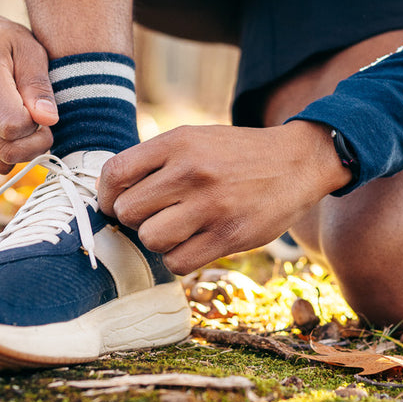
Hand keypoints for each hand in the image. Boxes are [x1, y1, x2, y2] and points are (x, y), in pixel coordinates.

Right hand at [0, 0, 58, 181]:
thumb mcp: (27, 48)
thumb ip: (38, 85)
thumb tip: (49, 120)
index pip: (14, 126)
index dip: (37, 126)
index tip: (42, 111)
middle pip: (7, 152)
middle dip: (33, 144)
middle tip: (38, 124)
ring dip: (17, 152)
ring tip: (16, 123)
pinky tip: (0, 134)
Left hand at [97, 119, 349, 273]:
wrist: (297, 161)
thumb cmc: (236, 154)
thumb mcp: (196, 139)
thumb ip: (156, 160)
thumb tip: (107, 194)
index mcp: (178, 142)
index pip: (115, 173)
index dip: (105, 195)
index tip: (113, 203)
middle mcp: (191, 170)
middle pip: (127, 211)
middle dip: (134, 219)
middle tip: (153, 216)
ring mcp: (211, 204)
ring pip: (150, 239)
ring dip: (157, 240)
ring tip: (176, 230)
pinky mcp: (229, 235)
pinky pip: (178, 262)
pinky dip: (178, 259)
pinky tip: (192, 244)